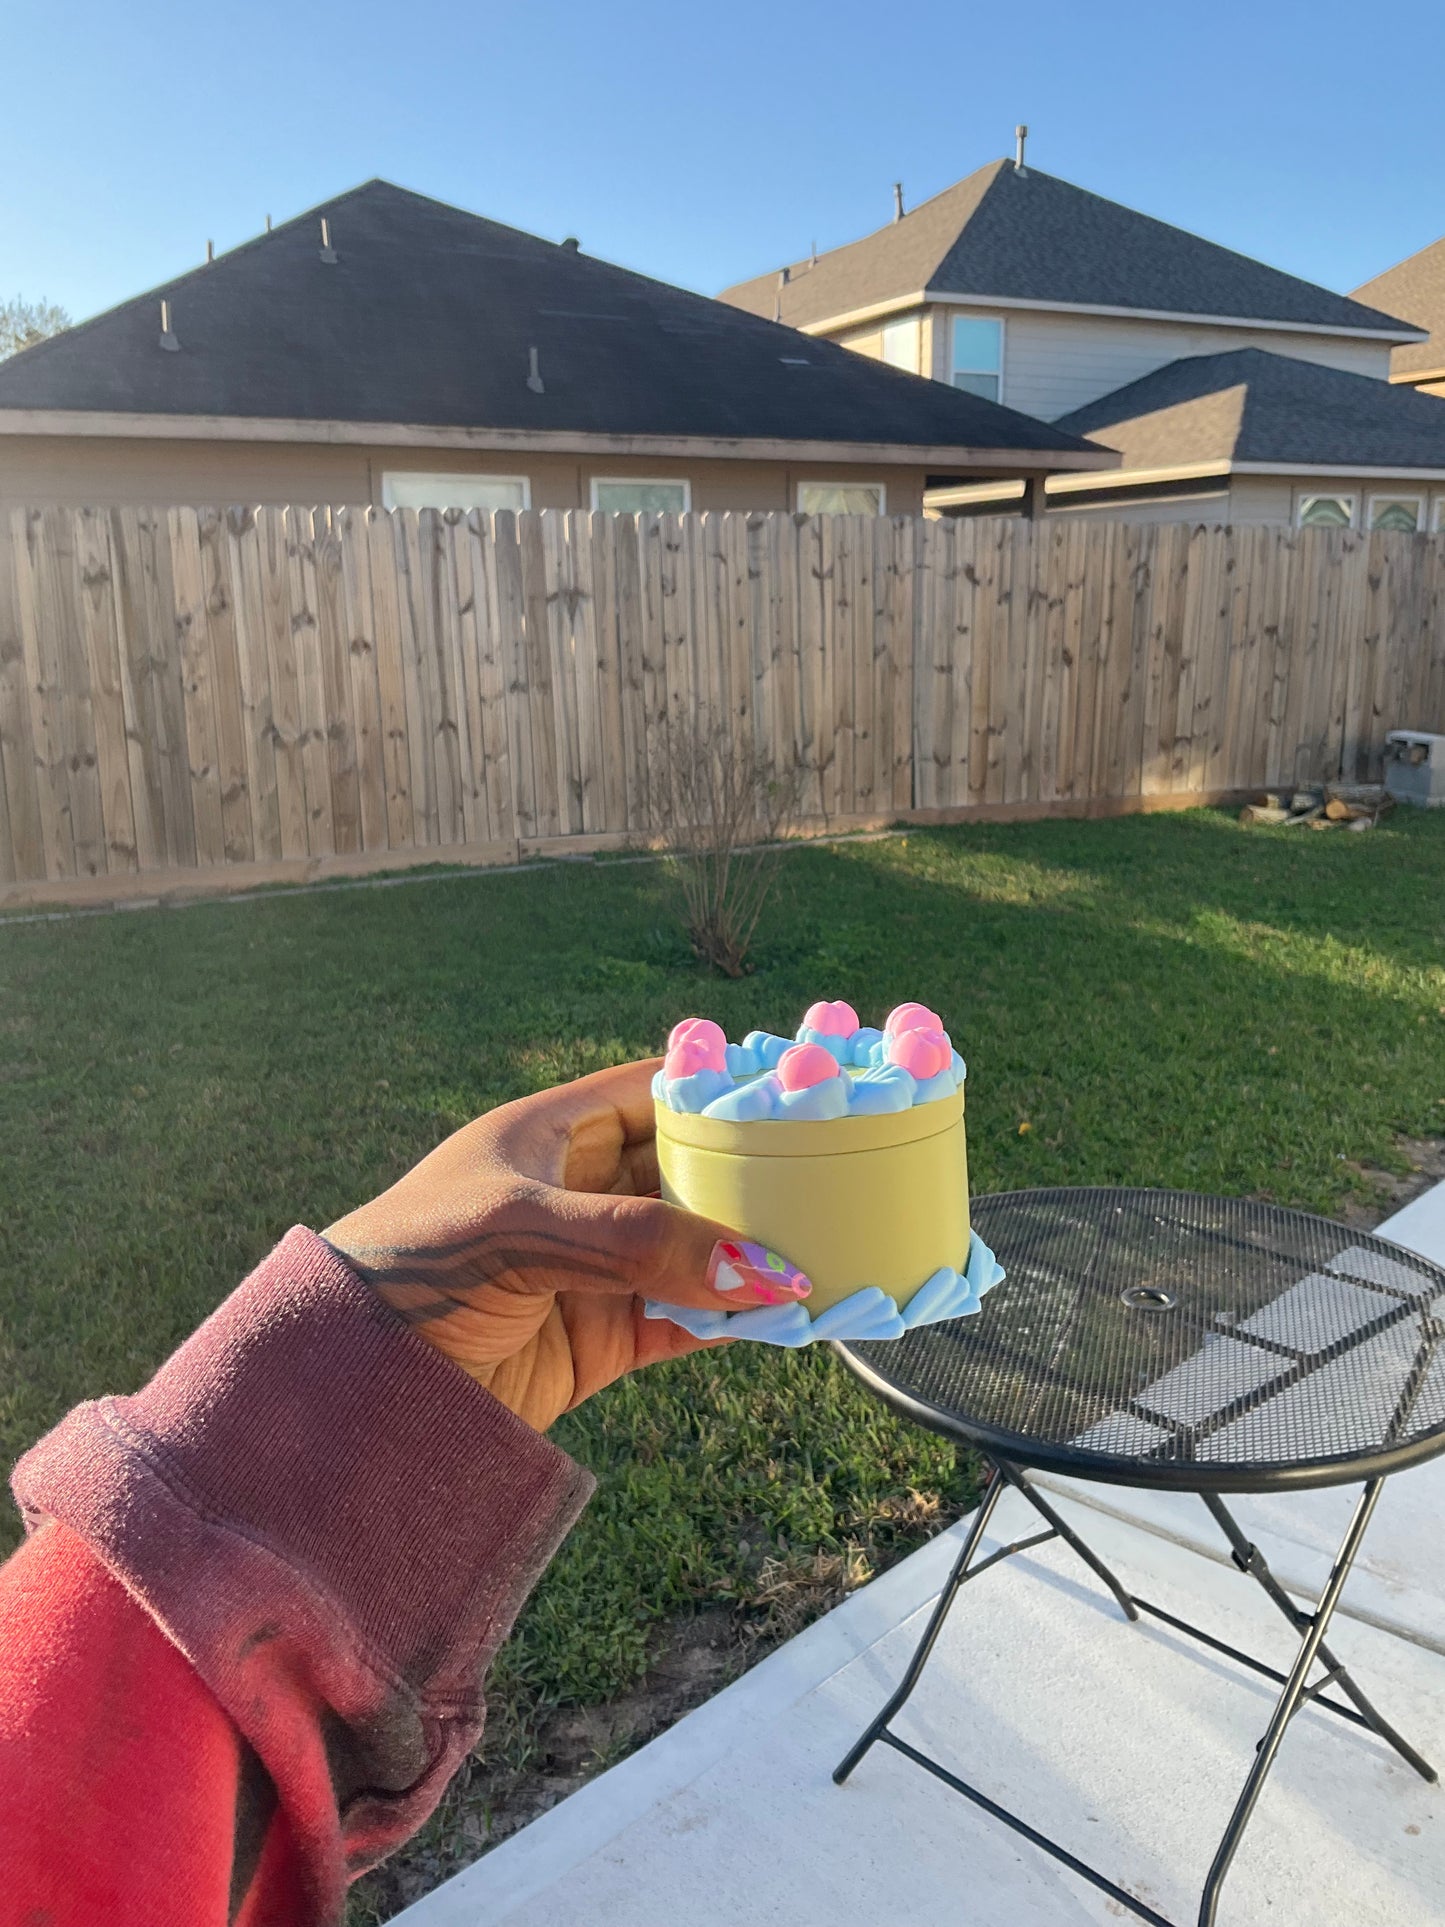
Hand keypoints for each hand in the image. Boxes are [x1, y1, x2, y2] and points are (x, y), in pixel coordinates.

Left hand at [324, 1061, 810, 1432]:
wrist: (342, 1383)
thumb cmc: (411, 1266)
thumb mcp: (524, 1231)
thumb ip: (642, 1243)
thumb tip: (763, 1269)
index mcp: (553, 1134)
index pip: (659, 1092)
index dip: (726, 1090)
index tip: (804, 1093)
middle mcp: (582, 1195)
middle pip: (693, 1173)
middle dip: (759, 1179)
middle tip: (840, 1177)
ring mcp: (595, 1270)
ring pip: (700, 1252)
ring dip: (757, 1255)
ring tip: (835, 1249)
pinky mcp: (601, 1341)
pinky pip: (687, 1322)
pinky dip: (737, 1321)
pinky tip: (790, 1315)